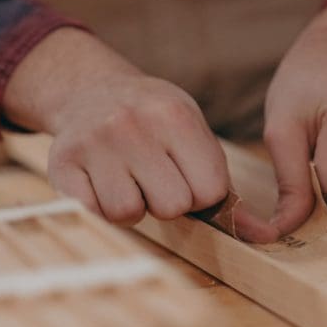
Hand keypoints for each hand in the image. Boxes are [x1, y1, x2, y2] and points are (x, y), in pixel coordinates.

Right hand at [2, 29, 229, 225]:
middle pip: (171, 205)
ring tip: (129, 181)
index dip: (201, 194)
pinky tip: (102, 184)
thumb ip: (224, 185)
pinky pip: (94, 214)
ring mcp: (93, 144)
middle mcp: (132, 125)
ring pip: (128, 214)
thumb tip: (264, 235)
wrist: (90, 91)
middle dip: (168, 202)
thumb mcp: (193, 135)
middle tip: (154, 179)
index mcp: (174, 116)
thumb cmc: (154, 124)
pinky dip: (101, 209)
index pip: (209, 190)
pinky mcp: (62, 164)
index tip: (187, 177)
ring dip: (133, 208)